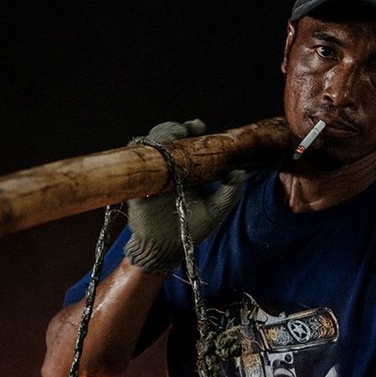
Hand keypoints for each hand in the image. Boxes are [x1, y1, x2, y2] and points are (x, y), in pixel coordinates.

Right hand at [125, 119, 245, 272]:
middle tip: (186, 130)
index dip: (192, 131)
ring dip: (160, 136)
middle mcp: (169, 170)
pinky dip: (143, 154)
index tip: (199, 126)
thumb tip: (240, 172)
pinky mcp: (138, 186)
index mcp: (187, 171)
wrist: (164, 250)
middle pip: (168, 139)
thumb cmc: (189, 231)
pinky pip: (135, 164)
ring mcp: (153, 176)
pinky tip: (155, 152)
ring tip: (172, 135)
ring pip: (151, 146)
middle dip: (175, 129)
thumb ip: (229, 194)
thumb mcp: (215, 212)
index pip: (188, 144)